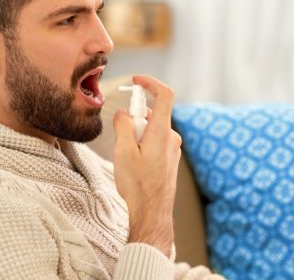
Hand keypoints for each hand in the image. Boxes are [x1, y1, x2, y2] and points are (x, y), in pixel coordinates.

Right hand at [112, 75, 181, 256]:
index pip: (165, 94)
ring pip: (151, 129)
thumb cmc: (137, 184)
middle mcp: (171, 137)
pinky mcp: (169, 158)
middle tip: (120, 138)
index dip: (150, 82)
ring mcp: (172, 148)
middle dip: (134, 119)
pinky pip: (154, 141)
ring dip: (136, 134)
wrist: (151, 212)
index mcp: (162, 132)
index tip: (136, 81)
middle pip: (152, 113)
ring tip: (126, 157)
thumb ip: (123, 126)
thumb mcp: (123, 151)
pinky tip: (133, 164)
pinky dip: (141, 143)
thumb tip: (123, 114)